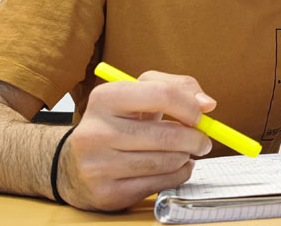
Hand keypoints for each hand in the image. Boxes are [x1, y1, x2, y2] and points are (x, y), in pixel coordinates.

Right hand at [58, 71, 215, 210]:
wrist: (73, 164)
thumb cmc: (117, 123)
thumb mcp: (139, 95)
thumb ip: (176, 87)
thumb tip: (207, 104)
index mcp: (104, 98)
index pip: (162, 94)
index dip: (190, 105)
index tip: (201, 113)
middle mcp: (96, 132)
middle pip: (168, 135)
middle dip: (196, 138)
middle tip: (203, 140)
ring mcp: (98, 166)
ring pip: (168, 161)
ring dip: (186, 157)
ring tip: (184, 152)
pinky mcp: (107, 193)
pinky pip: (160, 184)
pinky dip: (178, 175)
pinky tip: (174, 167)